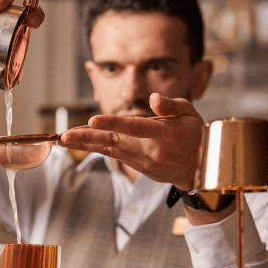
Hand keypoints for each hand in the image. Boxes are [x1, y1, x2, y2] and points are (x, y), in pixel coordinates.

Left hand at [58, 93, 204, 190]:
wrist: (203, 168)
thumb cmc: (195, 133)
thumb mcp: (190, 112)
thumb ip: (170, 105)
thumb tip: (153, 99)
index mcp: (162, 134)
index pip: (133, 127)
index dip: (112, 124)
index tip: (92, 121)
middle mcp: (150, 150)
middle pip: (113, 143)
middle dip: (86, 139)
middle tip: (64, 136)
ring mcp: (144, 162)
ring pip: (110, 151)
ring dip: (86, 145)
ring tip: (64, 139)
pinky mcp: (140, 168)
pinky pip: (115, 156)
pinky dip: (98, 149)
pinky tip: (82, 143)